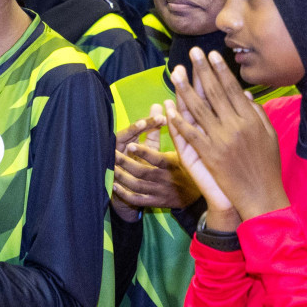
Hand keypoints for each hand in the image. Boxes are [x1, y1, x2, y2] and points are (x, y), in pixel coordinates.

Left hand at [112, 103, 200, 219]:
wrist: (196, 196)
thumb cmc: (186, 165)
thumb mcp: (182, 148)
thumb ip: (168, 127)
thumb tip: (159, 104)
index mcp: (172, 164)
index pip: (157, 159)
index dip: (143, 152)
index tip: (129, 145)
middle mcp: (165, 179)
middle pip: (142, 172)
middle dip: (125, 163)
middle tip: (111, 154)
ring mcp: (159, 192)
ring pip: (137, 186)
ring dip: (121, 177)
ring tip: (109, 167)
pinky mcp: (155, 202)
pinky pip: (137, 199)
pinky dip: (124, 194)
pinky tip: (114, 185)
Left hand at [166, 47, 286, 225]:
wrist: (261, 196)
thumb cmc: (267, 166)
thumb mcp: (268, 136)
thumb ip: (257, 114)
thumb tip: (246, 94)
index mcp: (250, 119)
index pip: (232, 89)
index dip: (221, 71)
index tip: (212, 55)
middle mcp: (235, 125)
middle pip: (214, 93)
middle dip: (202, 71)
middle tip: (192, 52)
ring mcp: (220, 139)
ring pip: (198, 109)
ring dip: (185, 89)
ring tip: (175, 72)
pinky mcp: (208, 154)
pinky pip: (189, 133)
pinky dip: (178, 119)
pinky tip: (168, 106)